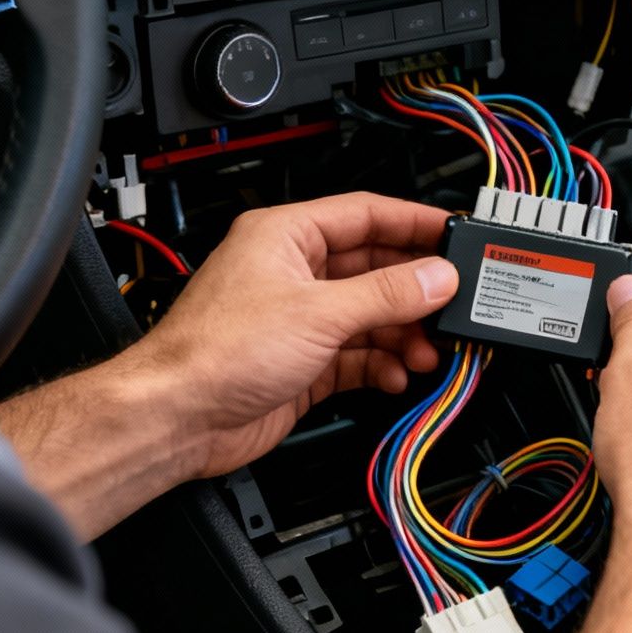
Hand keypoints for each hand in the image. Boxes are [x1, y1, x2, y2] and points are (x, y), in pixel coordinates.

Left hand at [0, 192, 457, 538]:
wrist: (178, 418)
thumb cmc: (214, 351)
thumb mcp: (319, 312)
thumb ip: (386, 294)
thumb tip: (436, 276)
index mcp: (286, 236)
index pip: (365, 214)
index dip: (413, 223)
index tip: (454, 234)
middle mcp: (293, 273)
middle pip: (373, 269)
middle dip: (415, 289)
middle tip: (454, 302)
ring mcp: (298, 319)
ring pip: (370, 315)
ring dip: (402, 333)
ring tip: (428, 349)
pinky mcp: (303, 361)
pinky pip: (358, 355)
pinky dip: (382, 364)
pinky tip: (397, 373)